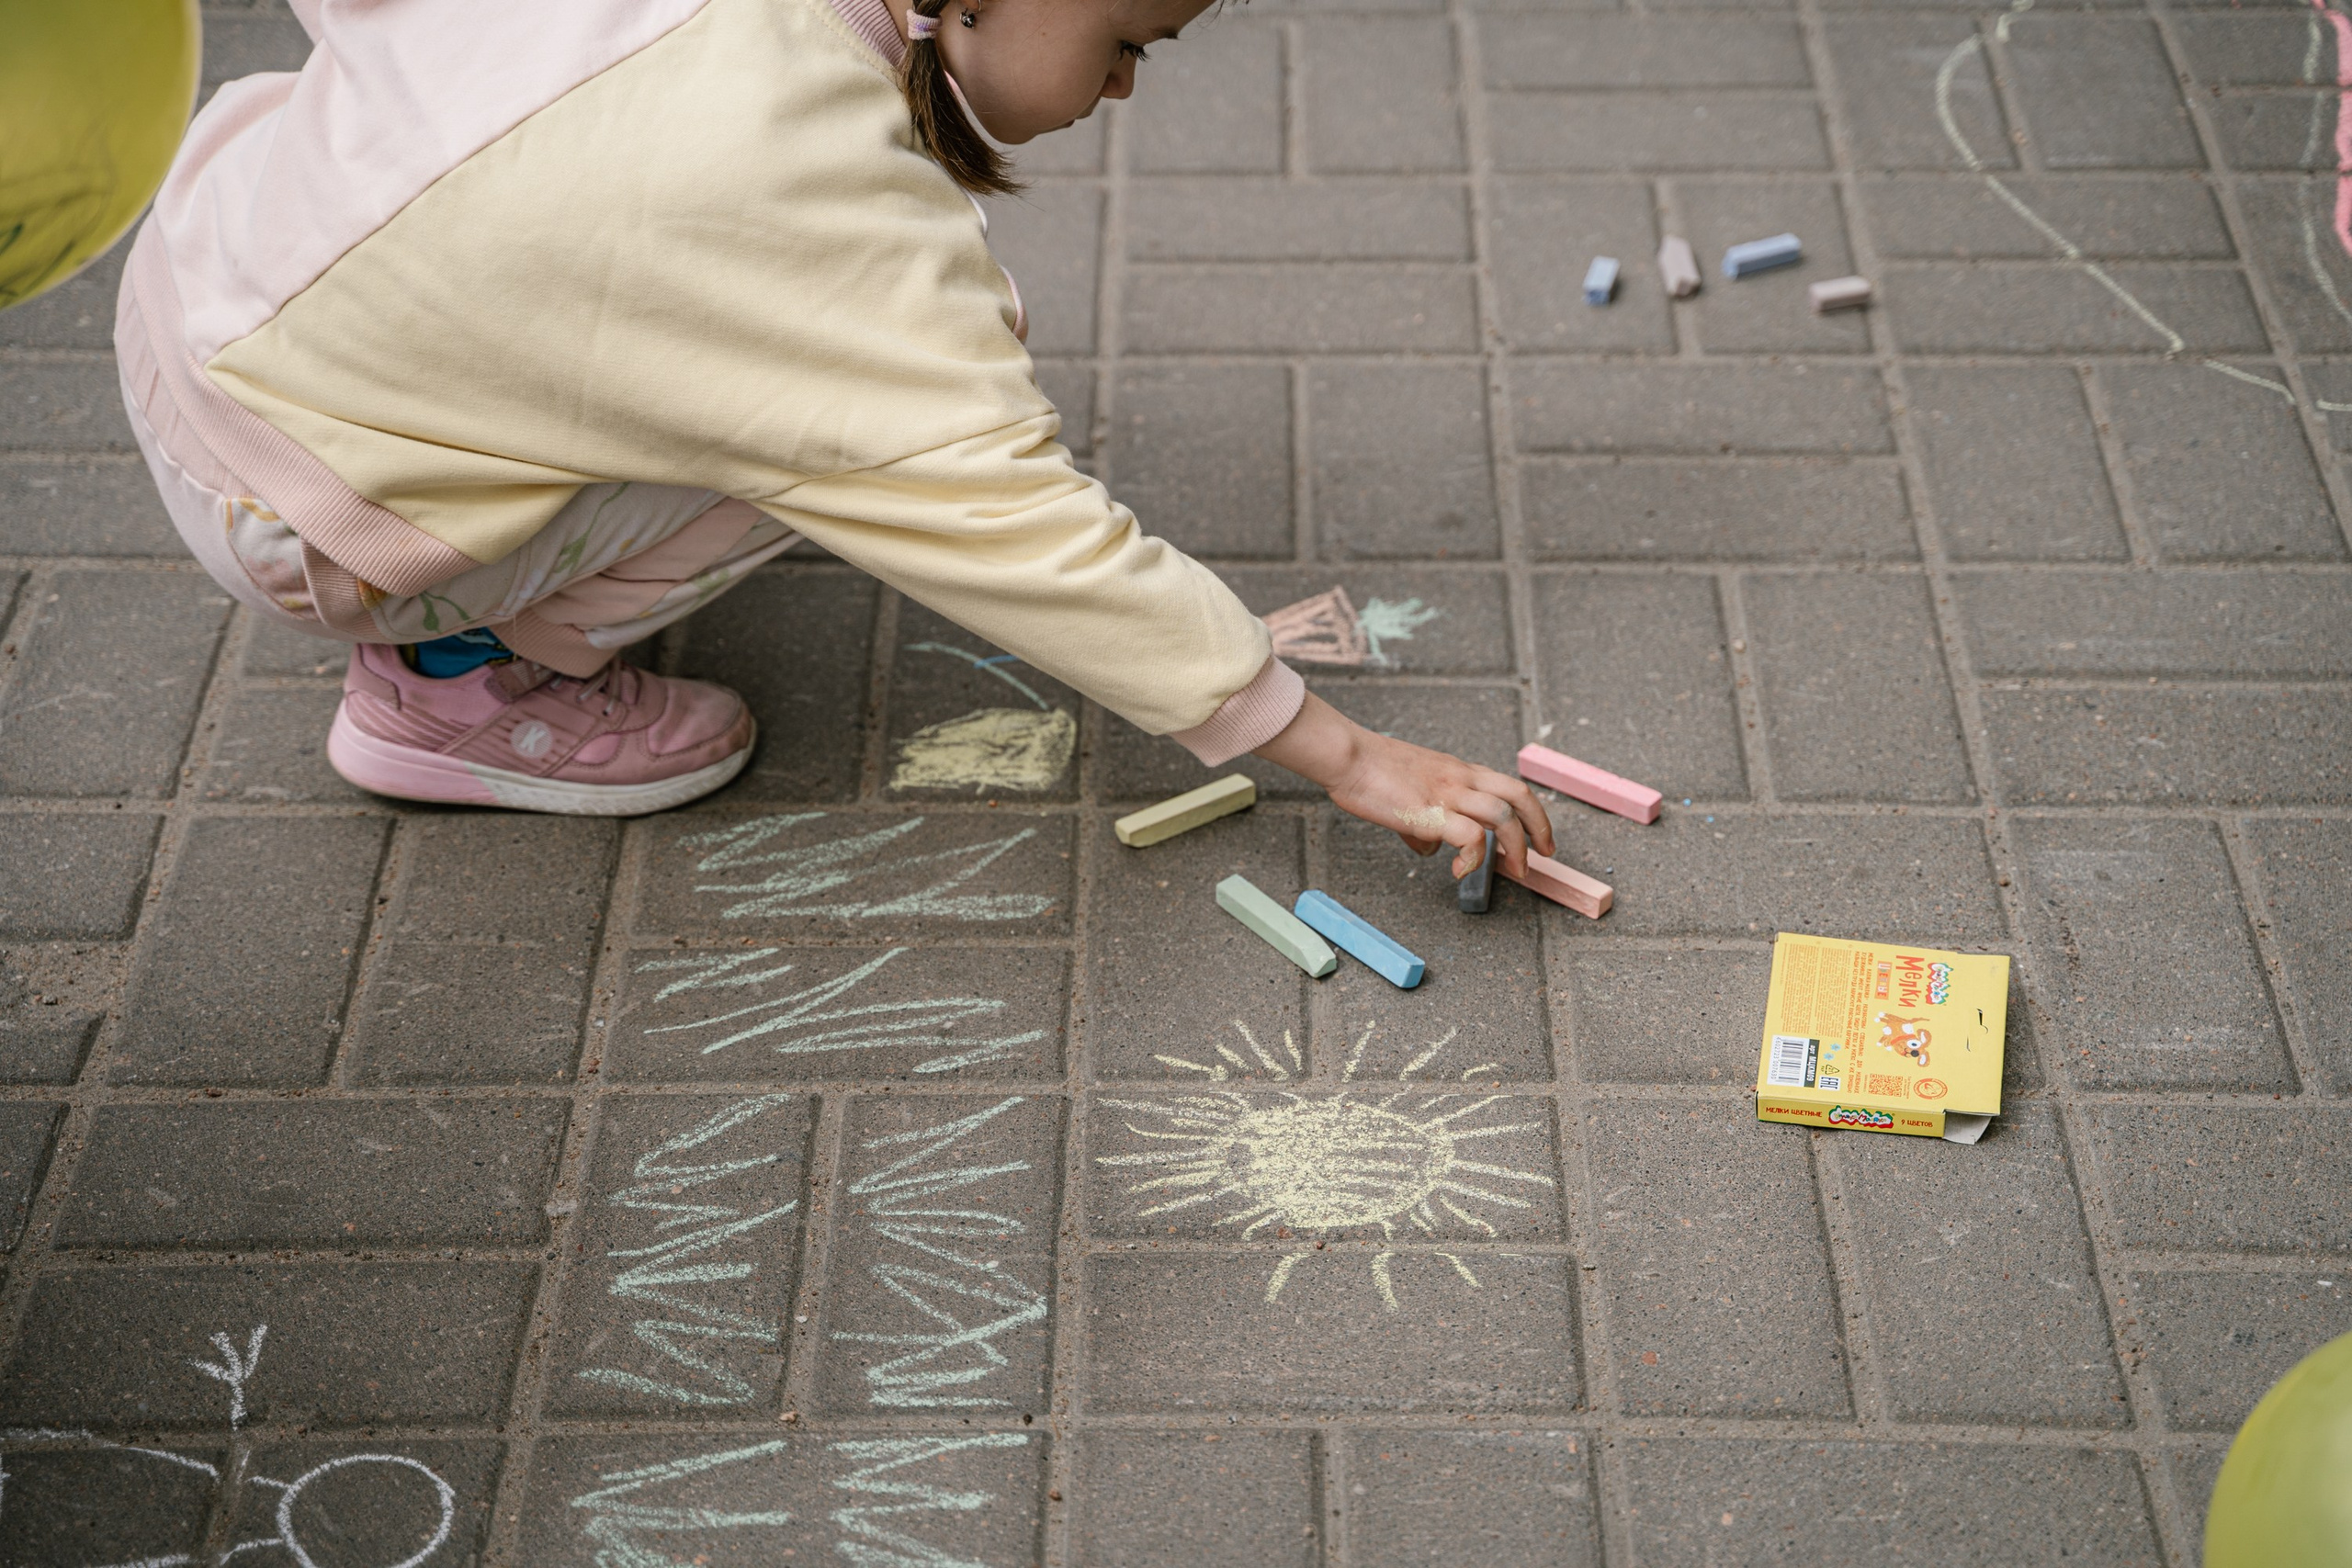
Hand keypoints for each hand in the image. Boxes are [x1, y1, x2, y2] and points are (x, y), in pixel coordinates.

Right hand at [1252, 692, 1554, 878]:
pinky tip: (1459, 871)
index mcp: (1458, 770)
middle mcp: (1461, 778)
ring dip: (1516, 847)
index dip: (1530, 811)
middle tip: (1544, 854)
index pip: (1508, 785)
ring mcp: (1447, 794)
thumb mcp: (1409, 788)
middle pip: (1519, 795)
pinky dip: (1473, 858)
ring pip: (1503, 816)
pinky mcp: (1430, 813)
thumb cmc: (1368, 769)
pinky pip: (1469, 837)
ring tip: (1516, 871)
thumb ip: (1425, 819)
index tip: (1536, 835)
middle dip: (1540, 826)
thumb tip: (1431, 849)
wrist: (1347, 754)